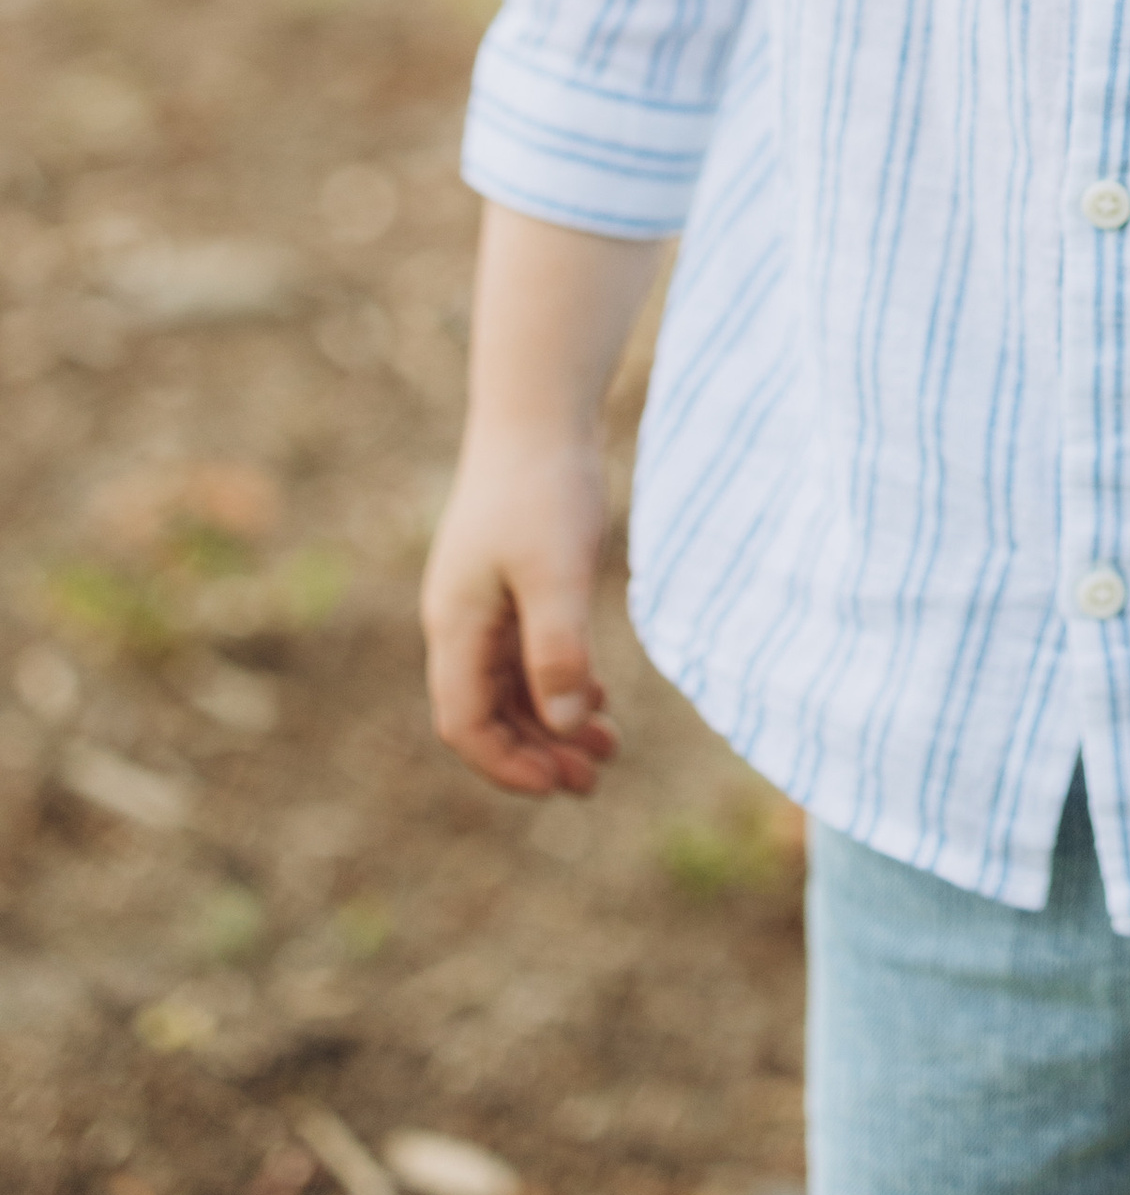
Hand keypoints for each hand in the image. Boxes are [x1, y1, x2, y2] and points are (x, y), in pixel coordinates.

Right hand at [422, 423, 619, 796]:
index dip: (507, 765)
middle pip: (487, 713)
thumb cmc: (544, 488)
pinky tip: (598, 694)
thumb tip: (562, 728)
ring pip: (511, 685)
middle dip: (537, 753)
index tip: (561, 784)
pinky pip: (526, 653)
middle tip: (595, 779)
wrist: (539, 410)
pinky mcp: (511, 581)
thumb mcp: (556, 572)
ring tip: (608, 748)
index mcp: (456, 624)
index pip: (464, 724)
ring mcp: (484, 600)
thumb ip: (557, 649)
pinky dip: (557, 682)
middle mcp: (461, 620)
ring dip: (552, 722)